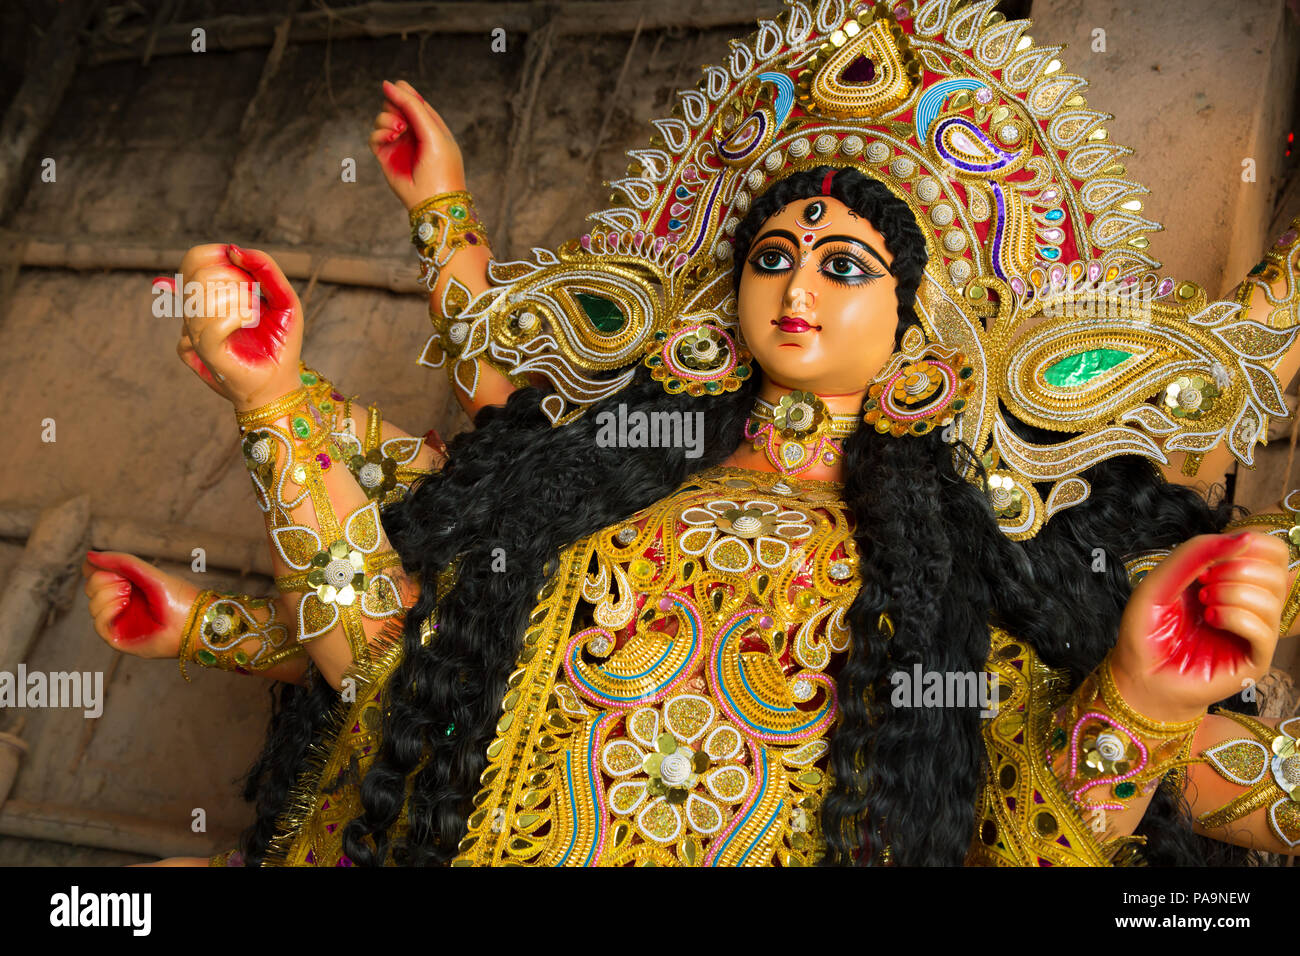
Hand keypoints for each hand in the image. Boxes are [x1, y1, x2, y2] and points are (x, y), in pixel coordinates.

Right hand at [82, 551, 199, 659]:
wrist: (194, 622)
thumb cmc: (178, 598)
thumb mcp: (149, 574)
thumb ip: (122, 562)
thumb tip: (90, 555)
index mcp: (126, 585)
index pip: (95, 574)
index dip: (97, 569)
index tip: (115, 569)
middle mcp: (119, 602)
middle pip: (90, 588)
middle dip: (104, 580)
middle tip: (127, 583)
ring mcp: (119, 621)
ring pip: (92, 605)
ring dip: (107, 595)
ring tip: (128, 594)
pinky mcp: (119, 638)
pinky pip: (98, 624)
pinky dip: (107, 611)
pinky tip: (123, 604)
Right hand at [172, 243, 302, 410]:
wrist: (281, 383)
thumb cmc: (281, 341)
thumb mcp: (283, 297)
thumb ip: (264, 268)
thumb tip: (233, 249)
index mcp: (209, 294)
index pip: (195, 257)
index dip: (221, 257)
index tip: (248, 276)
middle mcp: (196, 311)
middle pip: (199, 274)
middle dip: (236, 279)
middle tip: (256, 300)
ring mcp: (195, 332)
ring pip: (202, 296)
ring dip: (241, 300)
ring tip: (255, 316)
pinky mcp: (204, 352)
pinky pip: (213, 323)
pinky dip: (240, 316)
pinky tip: (252, 323)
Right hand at [369, 79, 466, 209]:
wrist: (434, 201)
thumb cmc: (441, 167)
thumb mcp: (432, 131)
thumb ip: (412, 106)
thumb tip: (388, 83)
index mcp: (430, 124)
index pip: (413, 99)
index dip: (404, 92)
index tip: (396, 89)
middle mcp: (413, 133)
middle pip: (394, 104)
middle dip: (394, 105)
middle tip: (401, 118)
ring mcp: (398, 144)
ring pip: (382, 118)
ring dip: (386, 119)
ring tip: (398, 131)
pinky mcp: (386, 156)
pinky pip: (374, 136)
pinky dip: (379, 133)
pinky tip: (390, 138)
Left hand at [1114, 531, 1287, 721]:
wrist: (1137, 675)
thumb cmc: (1148, 629)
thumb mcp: (1161, 580)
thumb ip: (1196, 553)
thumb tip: (1245, 537)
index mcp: (1234, 580)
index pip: (1273, 550)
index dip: (1248, 545)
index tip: (1210, 562)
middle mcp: (1251, 604)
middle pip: (1278, 569)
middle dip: (1236, 568)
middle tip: (1202, 584)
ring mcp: (1256, 632)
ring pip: (1272, 598)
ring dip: (1231, 593)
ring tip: (1204, 604)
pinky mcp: (1255, 660)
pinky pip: (1265, 629)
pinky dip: (1234, 617)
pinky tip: (1211, 620)